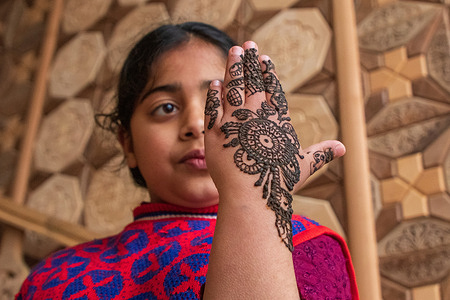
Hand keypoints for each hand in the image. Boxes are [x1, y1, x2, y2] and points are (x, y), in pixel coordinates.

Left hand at [204, 41, 344, 249]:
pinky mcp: (215, 132)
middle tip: (248, 44)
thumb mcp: (303, 165)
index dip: (269, 74)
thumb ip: (321, 153)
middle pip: (252, 82)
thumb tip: (343, 148)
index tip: (266, 59)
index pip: (273, 90)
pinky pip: (214, 108)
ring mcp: (234, 122)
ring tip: (234, 51)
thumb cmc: (280, 181)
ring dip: (233, 68)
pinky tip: (215, 83)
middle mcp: (256, 115)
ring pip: (233, 88)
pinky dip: (214, 94)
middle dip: (250, 62)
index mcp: (277, 120)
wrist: (252, 194)